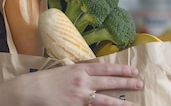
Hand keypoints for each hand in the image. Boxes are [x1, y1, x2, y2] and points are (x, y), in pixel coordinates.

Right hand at [8, 62, 143, 105]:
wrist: (29, 91)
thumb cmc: (44, 80)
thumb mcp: (64, 70)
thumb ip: (79, 71)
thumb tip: (91, 73)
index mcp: (80, 70)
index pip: (105, 68)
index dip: (121, 70)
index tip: (133, 71)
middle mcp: (83, 82)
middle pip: (110, 83)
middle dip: (126, 83)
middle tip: (140, 84)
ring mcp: (80, 97)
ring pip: (106, 101)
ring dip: (122, 103)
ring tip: (135, 105)